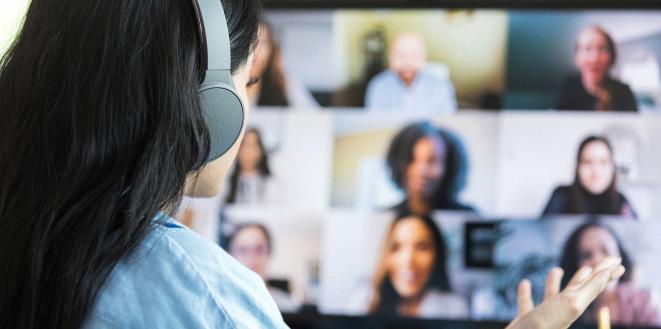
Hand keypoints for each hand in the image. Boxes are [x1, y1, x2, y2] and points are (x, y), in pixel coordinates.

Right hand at [505, 257, 624, 328]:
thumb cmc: (542, 327)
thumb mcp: (570, 305)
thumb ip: (588, 290)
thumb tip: (607, 274)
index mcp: (573, 305)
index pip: (595, 285)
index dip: (607, 272)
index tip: (617, 260)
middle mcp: (560, 309)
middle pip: (578, 289)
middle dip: (589, 274)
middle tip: (599, 261)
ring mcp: (543, 315)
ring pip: (552, 296)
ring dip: (555, 282)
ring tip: (557, 270)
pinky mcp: (526, 319)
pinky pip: (527, 303)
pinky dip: (526, 293)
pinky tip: (525, 284)